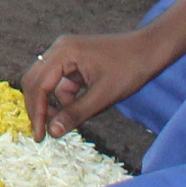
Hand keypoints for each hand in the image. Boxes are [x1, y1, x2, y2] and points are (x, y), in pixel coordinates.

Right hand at [23, 26, 172, 140]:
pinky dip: (65, 99)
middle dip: (39, 108)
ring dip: (53, 105)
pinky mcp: (75, 62)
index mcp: (64, 52)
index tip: (40, 137)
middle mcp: (60, 50)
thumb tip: (52, 132)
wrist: (150, 50)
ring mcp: (66, 54)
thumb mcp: (103, 96)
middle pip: (36, 82)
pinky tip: (79, 110)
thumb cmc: (129, 69)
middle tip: (43, 134)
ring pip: (48, 84)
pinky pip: (61, 83)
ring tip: (65, 125)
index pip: (38, 85)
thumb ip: (76, 113)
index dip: (37, 112)